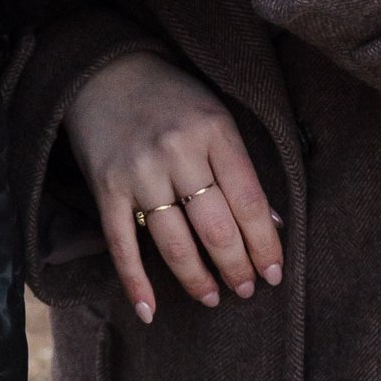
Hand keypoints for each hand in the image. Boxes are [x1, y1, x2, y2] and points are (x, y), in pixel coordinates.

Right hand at [65, 49, 282, 321]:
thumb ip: (240, 167)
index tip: (274, 273)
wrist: (106, 71)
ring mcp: (139, 171)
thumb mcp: (216, 118)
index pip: (248, 200)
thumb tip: (271, 223)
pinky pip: (122, 244)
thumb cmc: (172, 98)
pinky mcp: (106, 187)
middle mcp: (177, 152)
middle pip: (215, 226)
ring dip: (196, 278)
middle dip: (235, 266)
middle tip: (247, 289)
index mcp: (213, 131)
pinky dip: (136, 281)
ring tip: (212, 297)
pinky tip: (150, 310)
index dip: (264, 243)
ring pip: (174, 241)